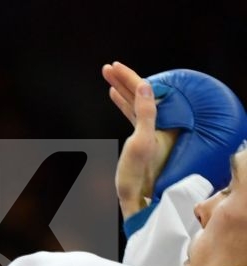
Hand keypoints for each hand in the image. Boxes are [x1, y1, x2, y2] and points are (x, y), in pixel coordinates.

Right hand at [104, 61, 177, 216]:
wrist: (138, 199)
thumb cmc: (140, 175)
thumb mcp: (142, 141)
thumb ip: (145, 113)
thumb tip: (146, 85)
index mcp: (157, 121)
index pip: (142, 92)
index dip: (128, 78)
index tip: (114, 66)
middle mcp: (153, 124)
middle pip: (138, 94)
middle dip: (122, 80)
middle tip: (108, 67)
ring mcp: (145, 130)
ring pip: (133, 102)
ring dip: (121, 89)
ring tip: (110, 77)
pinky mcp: (138, 139)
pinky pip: (130, 113)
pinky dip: (122, 103)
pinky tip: (116, 96)